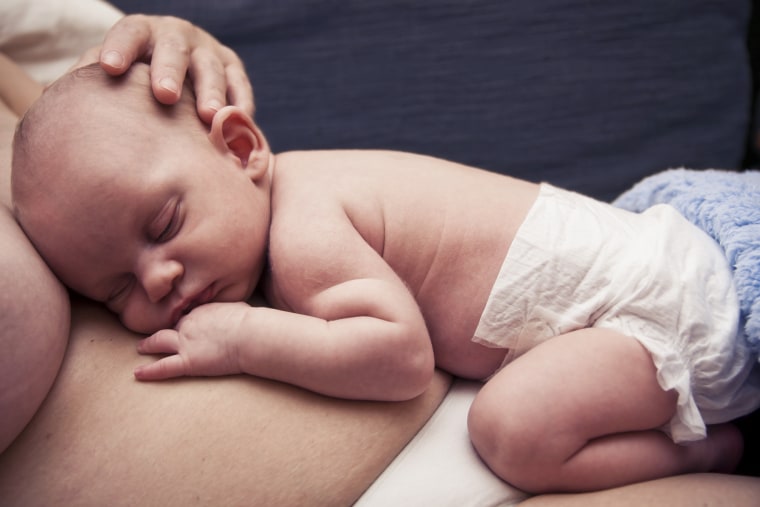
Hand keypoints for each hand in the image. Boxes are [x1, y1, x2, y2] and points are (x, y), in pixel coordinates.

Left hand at [95, 14, 253, 123]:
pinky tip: (237, 120)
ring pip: (211, 67)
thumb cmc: (134, 82)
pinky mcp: (232, 68)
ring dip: (211, 91)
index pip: (129, 33)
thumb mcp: (114, 72)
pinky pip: (239, 85)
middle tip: (164, 95)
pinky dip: (239, 103)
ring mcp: (208, 51)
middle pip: (174, 49)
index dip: (120, 47)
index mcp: (142, 32)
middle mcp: (177, 36)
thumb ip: (90, 80)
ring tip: (208, 117)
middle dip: (170, 71)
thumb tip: (60, 100)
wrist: (176, 77)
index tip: (109, 67)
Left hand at [134, 302, 250, 379]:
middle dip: (163, 330)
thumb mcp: (238, 307)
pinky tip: (137, 374)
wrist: (250, 334)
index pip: (187, 316)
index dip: (184, 321)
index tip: (184, 325)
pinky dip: (149, 371)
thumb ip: (229, 310)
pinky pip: (163, 367)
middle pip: (171, 326)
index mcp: (201, 311)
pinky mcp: (188, 361)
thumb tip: (234, 313)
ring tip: (141, 348)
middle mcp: (189, 324)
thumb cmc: (251, 322)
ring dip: (149, 345)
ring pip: (159, 342)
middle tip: (155, 334)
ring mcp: (185, 342)